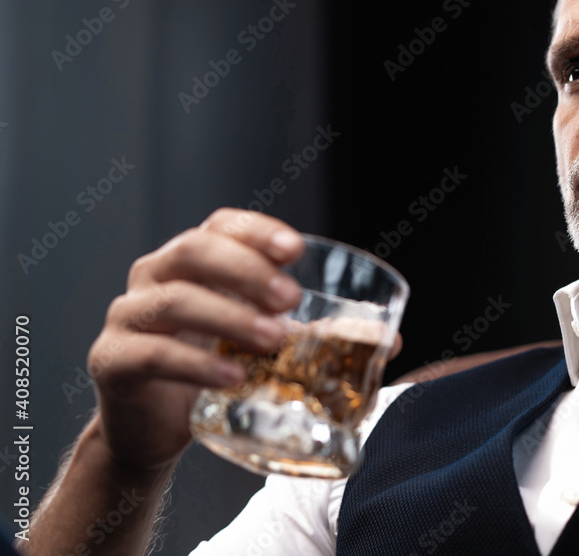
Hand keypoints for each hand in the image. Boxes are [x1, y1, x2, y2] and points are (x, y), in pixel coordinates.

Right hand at [88, 208, 306, 470]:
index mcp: (190, 261)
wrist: (152, 430)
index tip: (294, 249)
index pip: (220, 225)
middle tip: (290, 297)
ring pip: (174, 300)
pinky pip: (153, 353)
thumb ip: (312, 334)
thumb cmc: (210, 372)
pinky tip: (233, 375)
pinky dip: (198, 363)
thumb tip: (388, 339)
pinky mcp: (112, 360)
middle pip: (194, 251)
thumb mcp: (258, 344)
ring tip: (273, 339)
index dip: (256, 230)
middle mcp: (153, 277)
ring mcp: (127, 316)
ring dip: (230, 316)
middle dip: (246, 270)